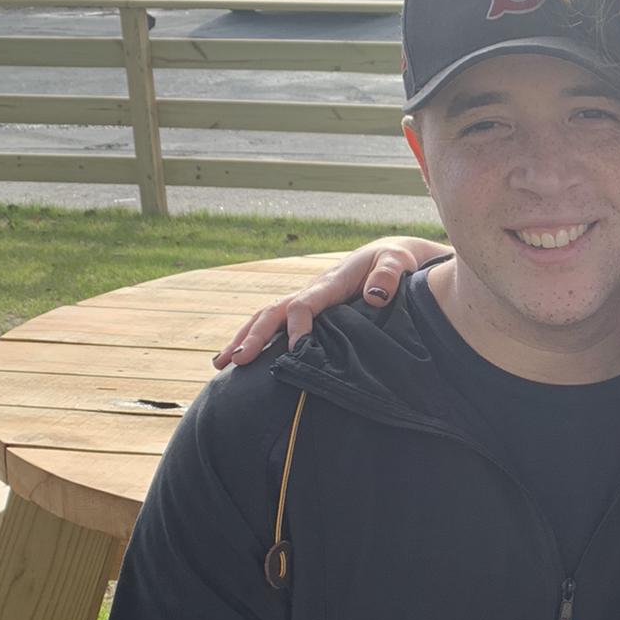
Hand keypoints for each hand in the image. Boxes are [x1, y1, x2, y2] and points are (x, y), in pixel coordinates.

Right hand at [211, 236, 441, 367]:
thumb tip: (374, 295)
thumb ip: (388, 275)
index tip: (294, 350)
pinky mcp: (309, 310)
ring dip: (243, 338)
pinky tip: (241, 358)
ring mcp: (308, 300)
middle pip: (275, 312)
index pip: (305, 304)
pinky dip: (255, 339)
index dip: (297, 326)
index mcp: (331, 282)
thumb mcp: (398, 262)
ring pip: (267, 317)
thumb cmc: (396, 260)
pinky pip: (277, 324)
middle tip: (236, 361)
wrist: (391, 256)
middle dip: (253, 336)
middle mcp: (313, 291)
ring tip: (221, 363)